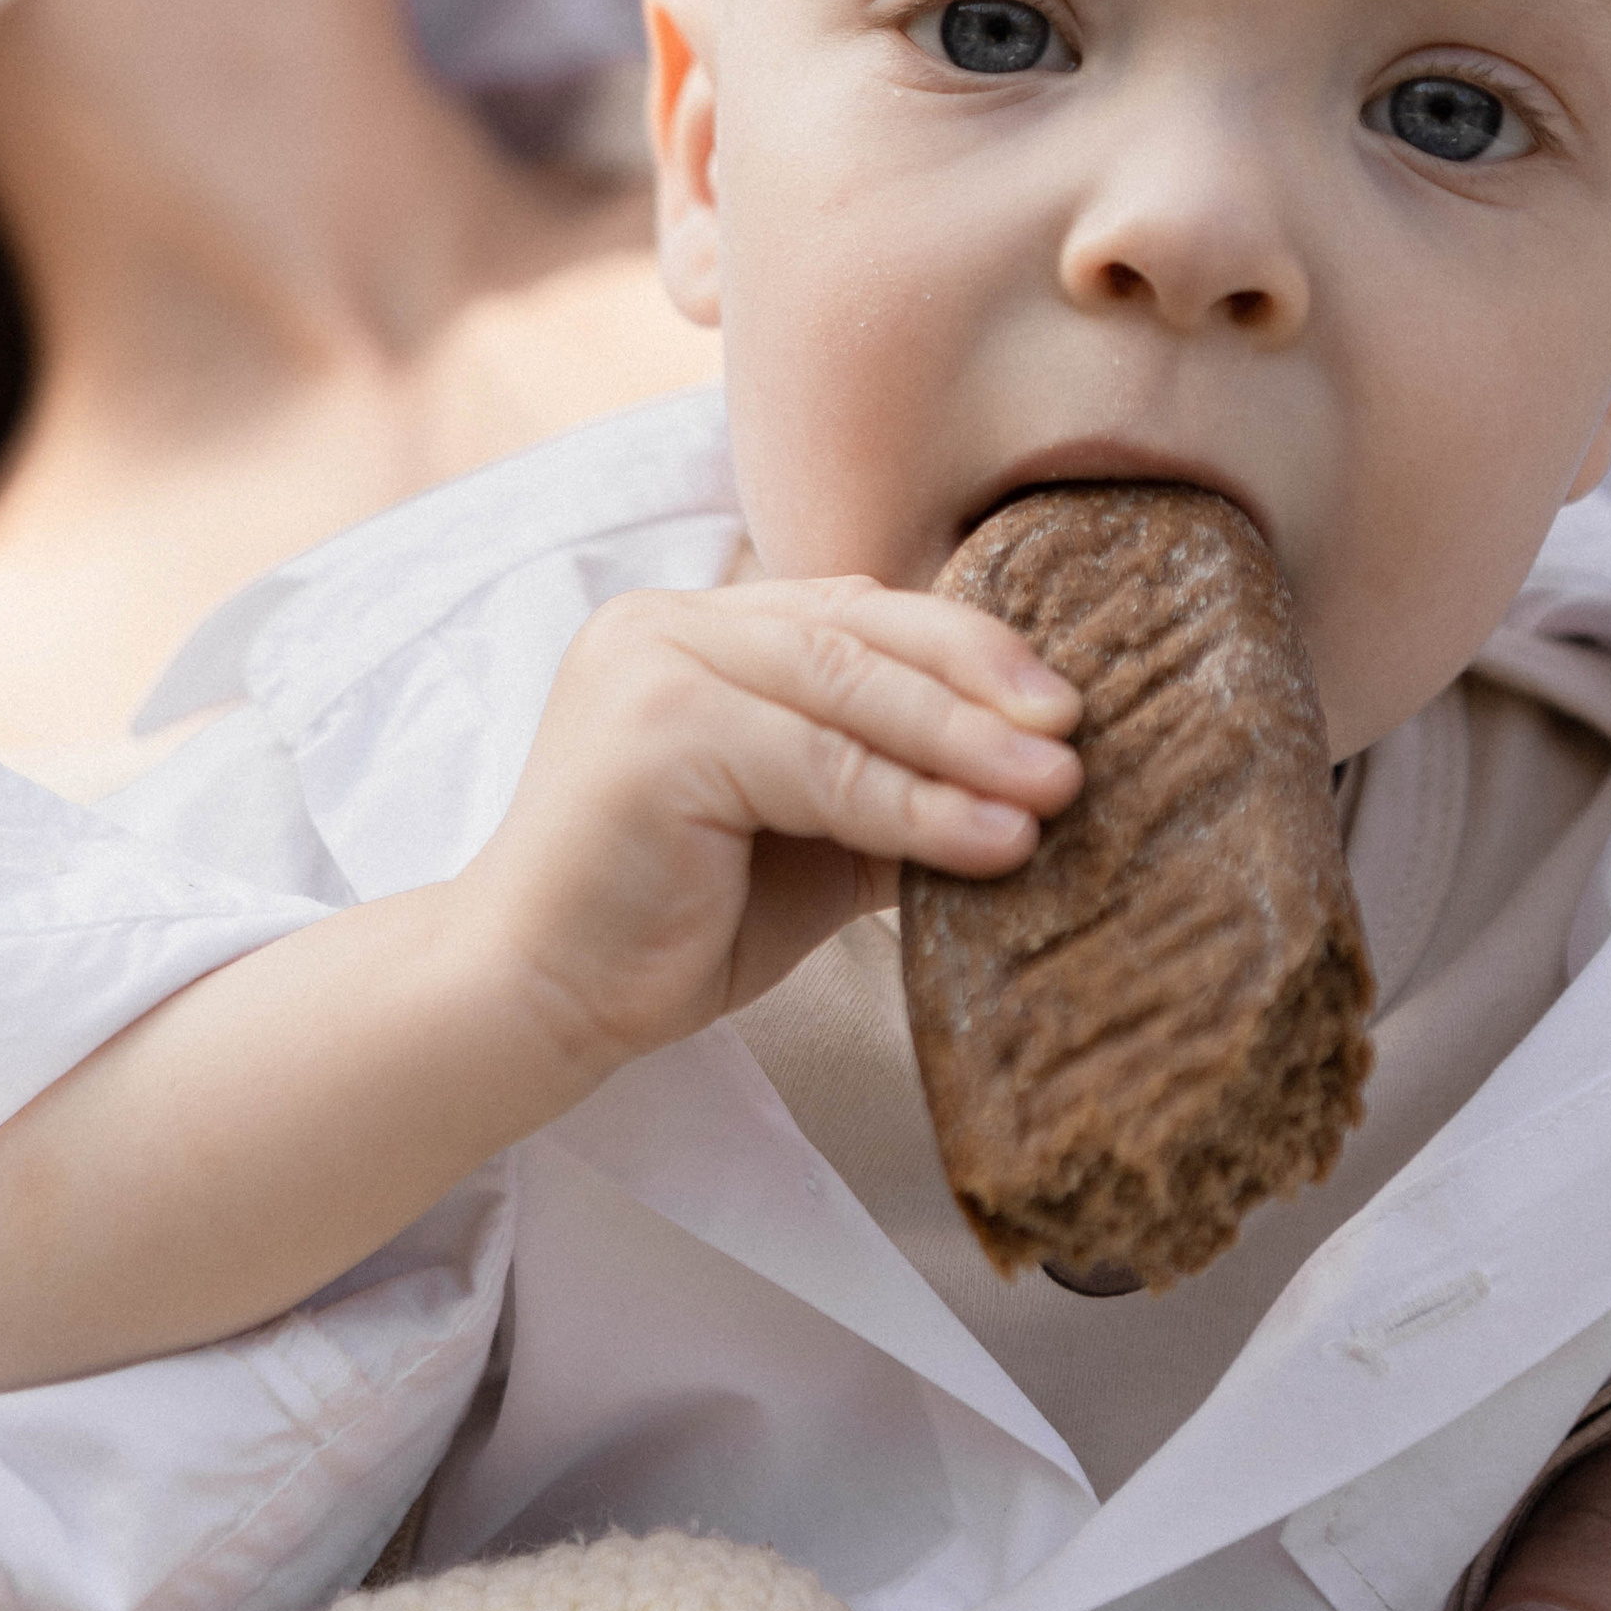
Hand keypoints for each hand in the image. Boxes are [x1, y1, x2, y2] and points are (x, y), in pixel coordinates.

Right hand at [469, 575, 1082, 1068]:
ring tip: (1058, 793)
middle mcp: (663, 624)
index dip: (964, 648)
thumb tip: (1032, 785)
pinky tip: (994, 843)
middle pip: (857, 630)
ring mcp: (651, 666)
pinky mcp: (656, 733)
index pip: (851, 612)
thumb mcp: (803, 840)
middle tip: (1076, 735)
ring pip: (847, 688)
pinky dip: (916, 805)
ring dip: (966, 743)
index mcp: (691, 630)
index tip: (1059, 702)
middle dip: (980, 682)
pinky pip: (821, 765)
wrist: (534, 999)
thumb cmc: (665, 924)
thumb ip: (886, 790)